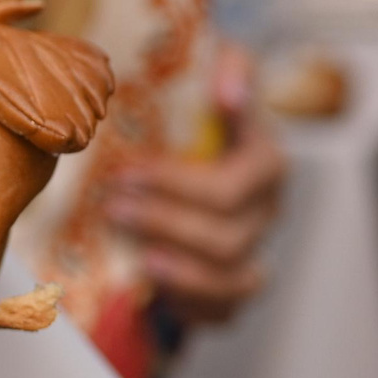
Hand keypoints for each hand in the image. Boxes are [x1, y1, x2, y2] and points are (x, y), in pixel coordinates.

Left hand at [103, 46, 286, 325]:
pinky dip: (187, 301)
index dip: (176, 182)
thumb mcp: (219, 81)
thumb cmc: (205, 120)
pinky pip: (222, 310)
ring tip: (129, 247)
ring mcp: (253, 251)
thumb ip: (232, 66)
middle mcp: (265, 211)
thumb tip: (228, 84)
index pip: (235, 182)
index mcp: (265, 162)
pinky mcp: (233, 288)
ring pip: (229, 277)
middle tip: (111, 204)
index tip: (124, 170)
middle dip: (163, 221)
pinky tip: (149, 283)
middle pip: (226, 233)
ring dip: (176, 267)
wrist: (206, 161)